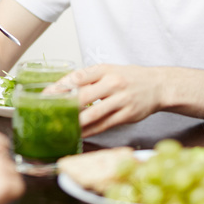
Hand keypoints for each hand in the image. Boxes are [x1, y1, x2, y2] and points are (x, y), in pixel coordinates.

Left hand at [49, 64, 164, 137]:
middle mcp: (112, 83)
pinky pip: (104, 125)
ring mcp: (121, 99)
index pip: (77, 77)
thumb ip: (89, 79)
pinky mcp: (127, 114)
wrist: (158, 85)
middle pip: (83, 96)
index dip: (60, 87)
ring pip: (93, 114)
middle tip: (50, 113)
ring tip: (62, 127)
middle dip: (64, 106)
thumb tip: (63, 89)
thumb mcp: (109, 71)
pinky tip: (80, 133)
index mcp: (104, 70)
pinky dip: (90, 131)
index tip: (45, 94)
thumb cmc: (129, 78)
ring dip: (76, 122)